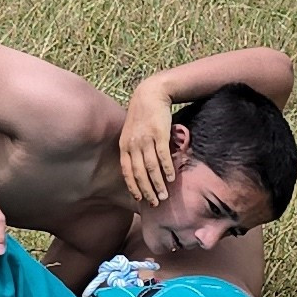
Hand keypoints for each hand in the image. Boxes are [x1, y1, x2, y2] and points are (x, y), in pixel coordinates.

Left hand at [118, 86, 178, 209]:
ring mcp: (146, 139)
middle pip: (139, 173)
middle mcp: (133, 144)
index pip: (126, 171)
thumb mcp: (131, 133)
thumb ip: (133, 149)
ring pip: (151, 167)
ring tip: (164, 195)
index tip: (139, 199)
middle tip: (154, 203)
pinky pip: (162, 155)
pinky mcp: (159, 133)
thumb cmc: (142, 115)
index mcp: (124, 145)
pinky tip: (171, 178)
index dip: (133, 186)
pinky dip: (167, 168)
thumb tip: (140, 169)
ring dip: (158, 184)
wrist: (151, 94)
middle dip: (146, 190)